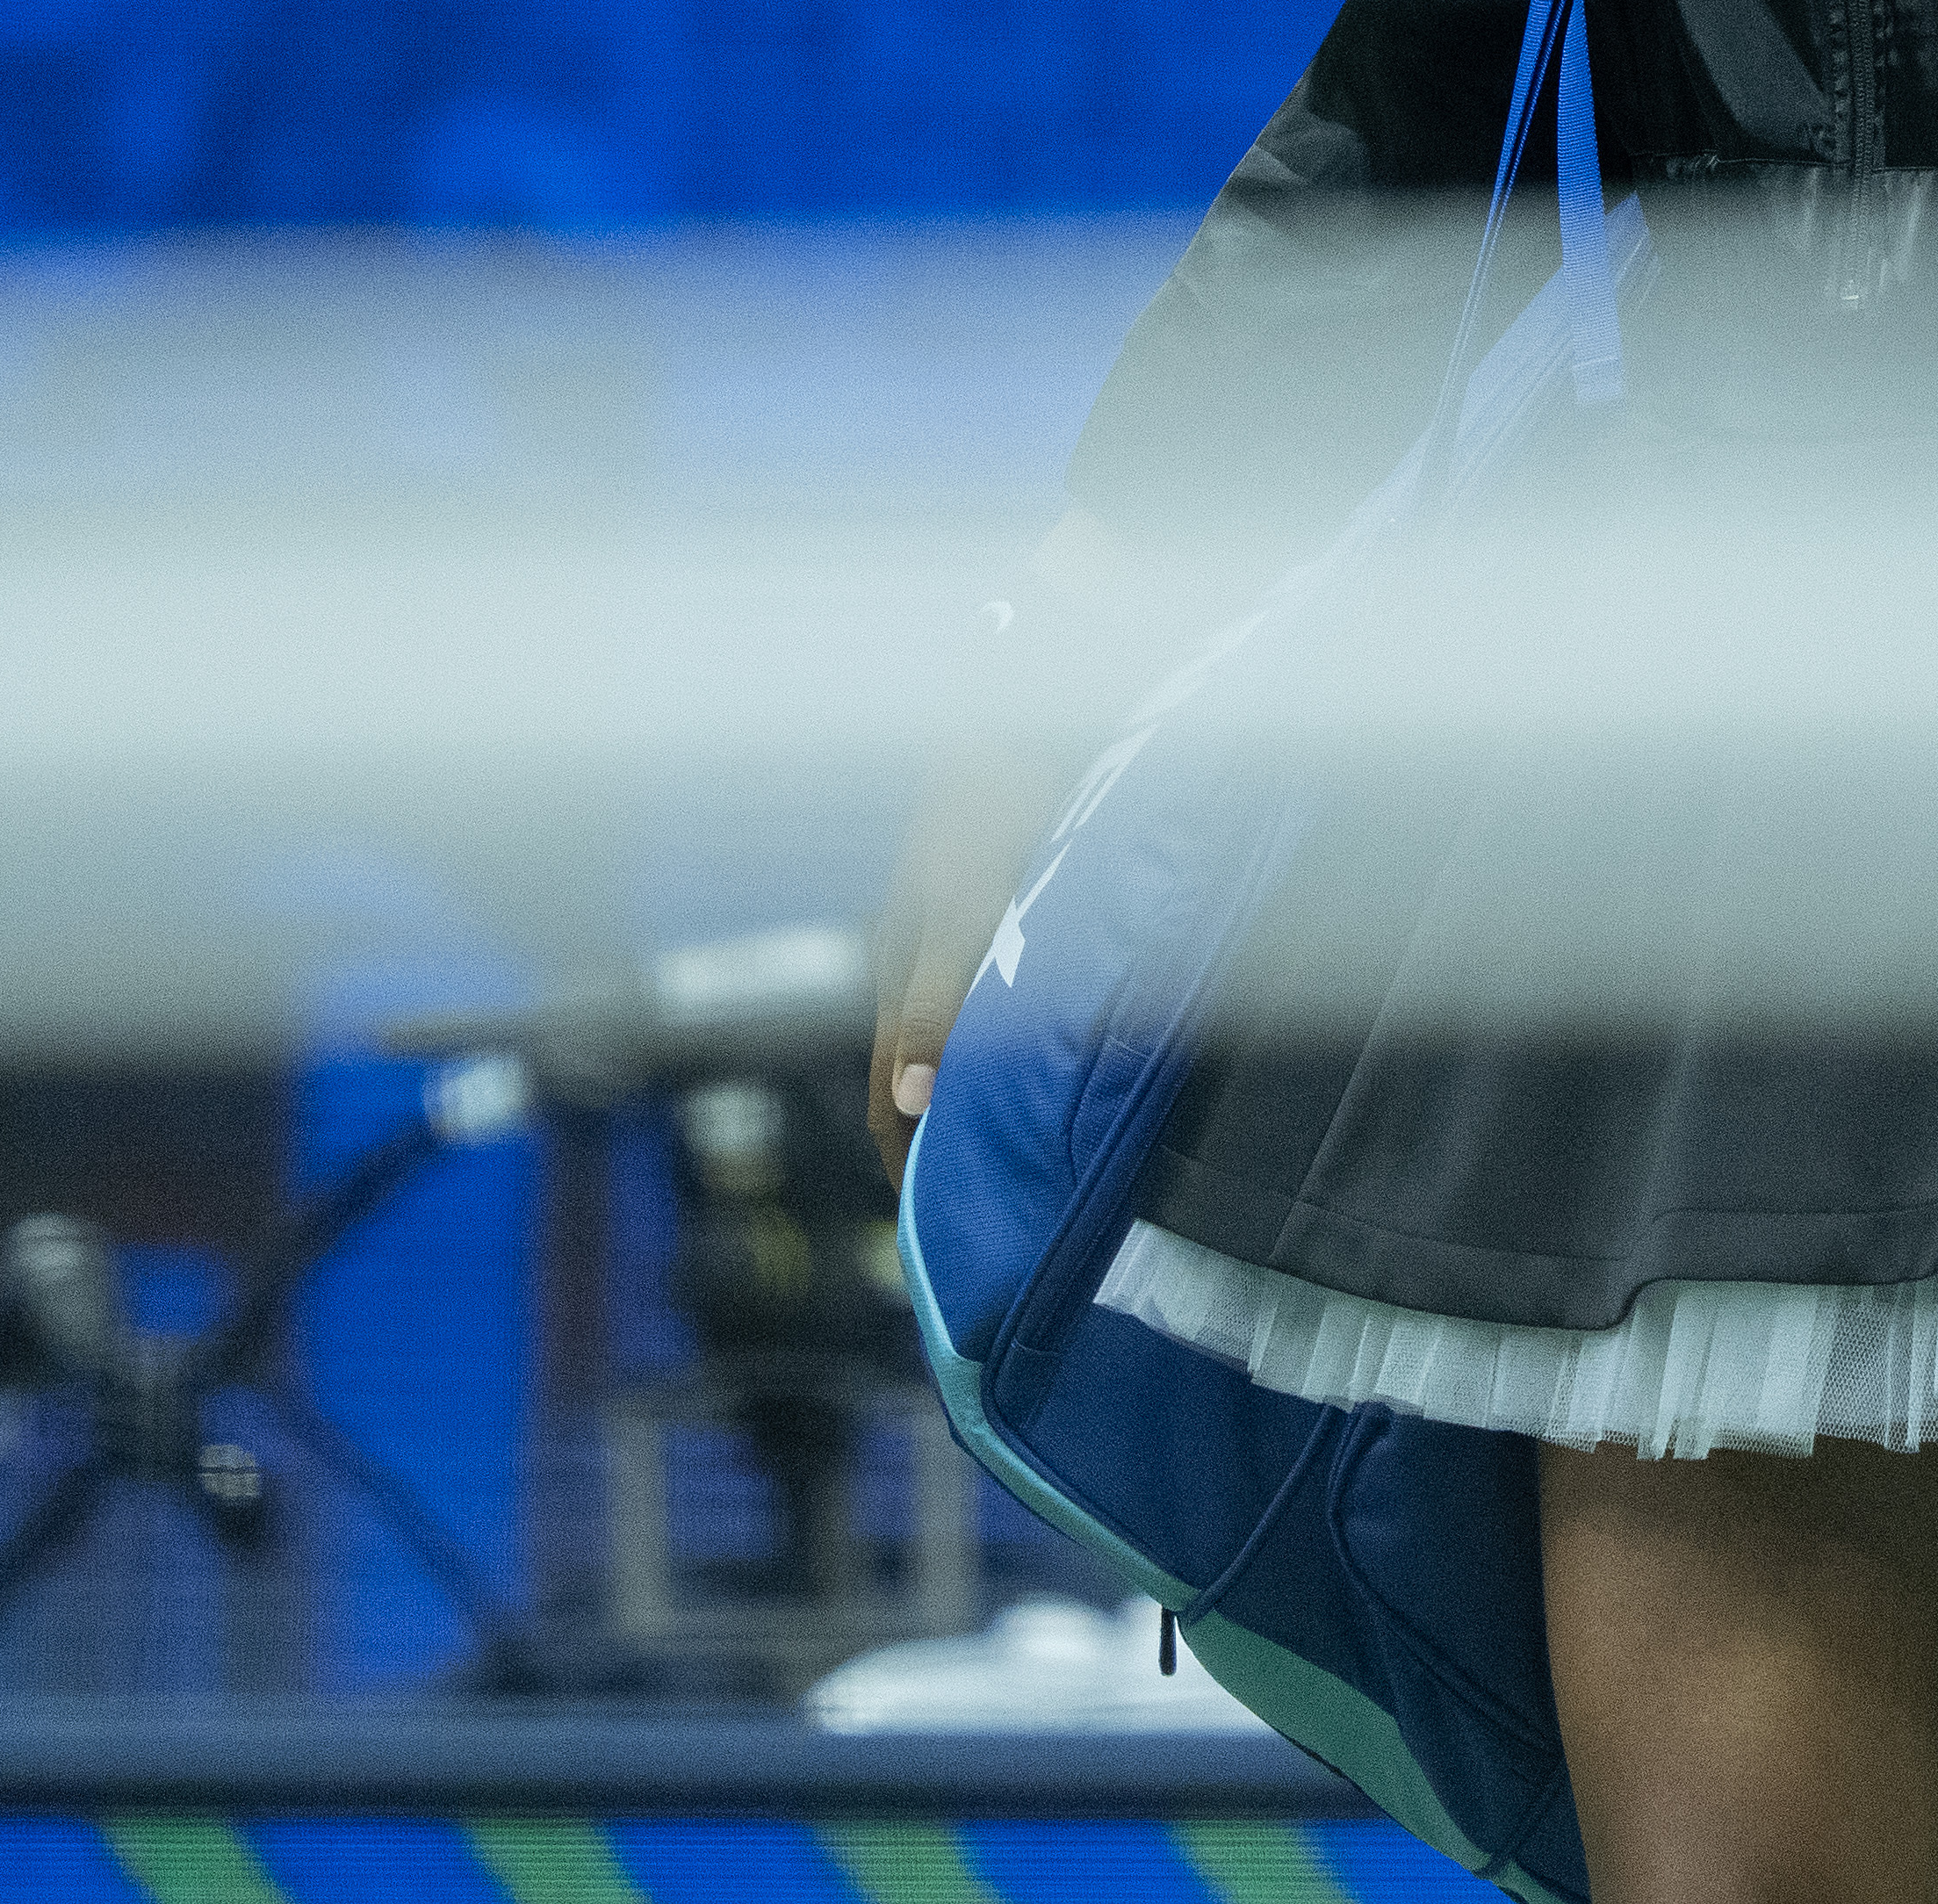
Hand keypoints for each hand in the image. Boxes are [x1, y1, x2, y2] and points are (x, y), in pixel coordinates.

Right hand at [864, 735, 1076, 1183]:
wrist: (1030, 697)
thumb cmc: (999, 800)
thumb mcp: (970, 906)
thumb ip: (940, 1004)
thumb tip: (910, 1101)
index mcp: (900, 973)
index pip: (891, 1107)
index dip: (910, 1175)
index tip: (941, 1240)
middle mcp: (917, 961)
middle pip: (918, 1085)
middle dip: (941, 1154)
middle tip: (986, 1222)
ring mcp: (951, 933)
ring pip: (955, 1046)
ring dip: (974, 1105)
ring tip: (1018, 1165)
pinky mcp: (994, 906)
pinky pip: (988, 1006)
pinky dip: (1004, 1055)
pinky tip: (1046, 1069)